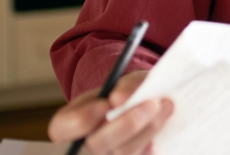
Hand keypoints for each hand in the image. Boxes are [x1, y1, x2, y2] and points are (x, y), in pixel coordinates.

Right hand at [48, 70, 173, 154]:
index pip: (63, 128)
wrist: (137, 104)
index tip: (106, 102)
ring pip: (124, 152)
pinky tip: (162, 121)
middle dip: (127, 124)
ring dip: (149, 128)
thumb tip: (122, 98)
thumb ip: (123, 88)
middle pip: (98, 145)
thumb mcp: (120, 82)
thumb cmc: (122, 93)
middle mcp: (84, 146)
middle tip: (151, 104)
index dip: (83, 119)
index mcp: (68, 124)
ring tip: (165, 105)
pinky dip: (153, 140)